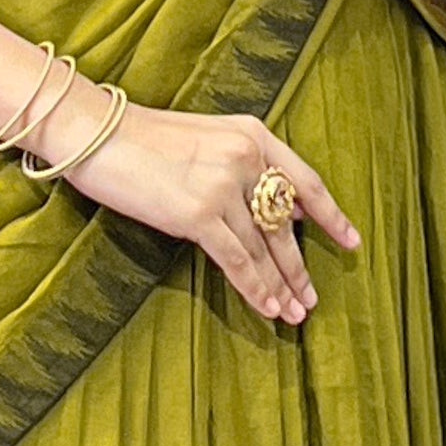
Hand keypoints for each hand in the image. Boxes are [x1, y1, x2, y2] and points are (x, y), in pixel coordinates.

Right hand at [38, 82, 359, 325]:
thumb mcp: (205, 138)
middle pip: (286, 223)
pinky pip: (236, 259)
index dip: (331, 216)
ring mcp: (223, 185)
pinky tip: (267, 308)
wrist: (94, 132)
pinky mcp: (197, 213)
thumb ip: (241, 164)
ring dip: (281, 285)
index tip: (351, 242)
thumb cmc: (140, 138)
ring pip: (264, 247)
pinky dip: (255, 287)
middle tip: (312, 299)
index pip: (305, 181)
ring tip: (294, 313)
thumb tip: (274, 205)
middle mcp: (246, 157)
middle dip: (300, 267)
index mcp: (252, 134)